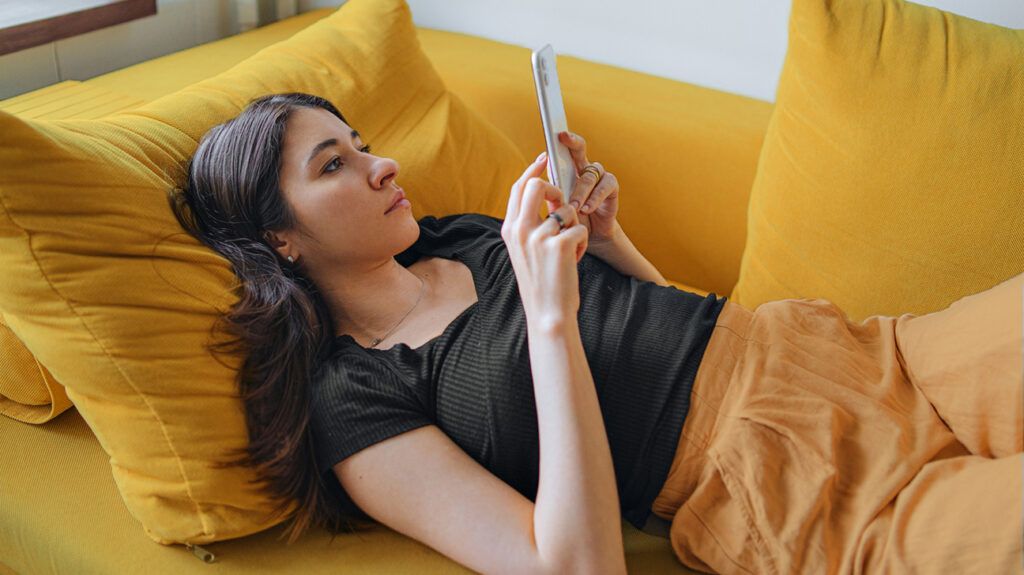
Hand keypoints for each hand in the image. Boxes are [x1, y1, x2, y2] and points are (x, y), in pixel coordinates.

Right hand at [502, 151, 588, 323]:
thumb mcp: (525, 251)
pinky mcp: (560, 244)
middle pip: (538, 185)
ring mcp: (539, 236)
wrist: (547, 313)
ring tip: (570, 249)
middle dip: (556, 190)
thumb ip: (530, 224)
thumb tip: (548, 196)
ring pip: (566, 209)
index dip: (533, 170)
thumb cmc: (540, 283)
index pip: (518, 188)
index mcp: (509, 229)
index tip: (544, 159)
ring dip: (575, 226)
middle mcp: (520, 229)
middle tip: (563, 207)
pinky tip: (575, 260)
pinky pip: (580, 227)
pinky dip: (582, 243)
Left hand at [553, 131, 621, 247]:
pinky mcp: (611, 188)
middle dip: (572, 142)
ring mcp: (598, 177)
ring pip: (589, 174)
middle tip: (564, 139)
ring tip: (574, 207)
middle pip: (579, 149)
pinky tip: (587, 209)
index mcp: (568, 171)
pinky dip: (594, 198)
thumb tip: (536, 182)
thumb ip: (549, 193)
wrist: (589, 237)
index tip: (556, 134)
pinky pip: (605, 186)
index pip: (563, 151)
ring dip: (580, 191)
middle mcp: (583, 169)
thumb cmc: (570, 220)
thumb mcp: (556, 207)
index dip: (561, 141)